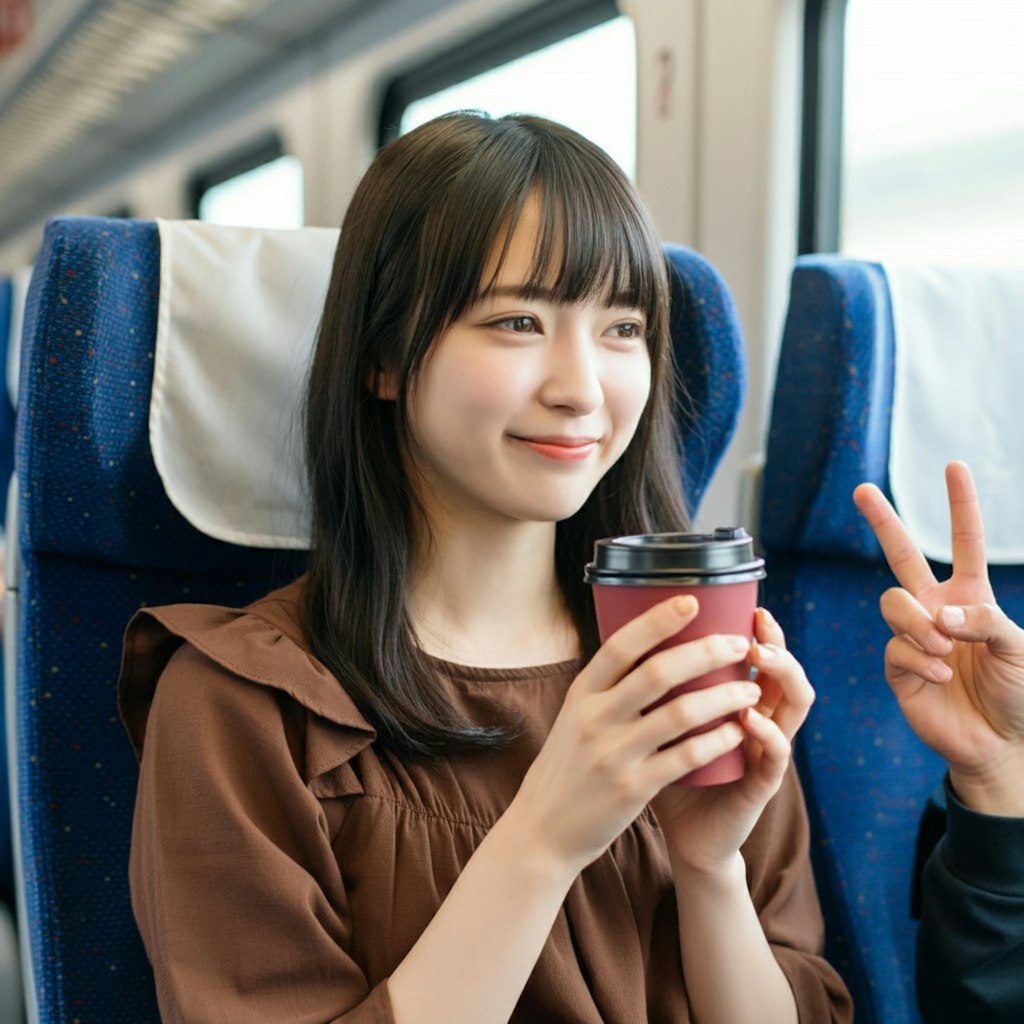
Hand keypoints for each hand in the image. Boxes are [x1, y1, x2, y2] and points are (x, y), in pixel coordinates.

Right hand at [509, 595, 761, 878]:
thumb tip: (648, 650)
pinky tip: (738, 731)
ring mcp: (613, 754)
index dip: (657, 620)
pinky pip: (686, 757)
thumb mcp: (574, 719)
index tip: (692, 600)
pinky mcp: (632, 789)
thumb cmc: (567, 768)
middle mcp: (595, 718)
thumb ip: (607, 690)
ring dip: (722, 697)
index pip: (620, 645)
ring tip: (751, 688)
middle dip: (706, 652)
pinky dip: (716, 740)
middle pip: (657, 672)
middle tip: (740, 643)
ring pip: (680, 713)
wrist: (541, 830)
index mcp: (581, 694)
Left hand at [650, 607, 813, 876]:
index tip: (749, 604)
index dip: (763, 630)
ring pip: (795, 706)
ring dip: (781, 677)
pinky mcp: (762, 785)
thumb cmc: (667, 771)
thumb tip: (618, 633)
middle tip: (757, 627)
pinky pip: (776, 755)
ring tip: (760, 659)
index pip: (761, 655)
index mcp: (739, 700)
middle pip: (786, 671)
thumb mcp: (659, 721)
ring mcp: (766, 750)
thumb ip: (654, 686)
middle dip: (777, 644)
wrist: (681, 836)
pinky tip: (748, 719)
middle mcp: (760, 719)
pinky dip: (766, 733)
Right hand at [853, 461, 1023, 814]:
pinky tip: (939, 675)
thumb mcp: (1020, 648)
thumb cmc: (1017, 693)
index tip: (953, 467)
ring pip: (893, 602)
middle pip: (899, 555)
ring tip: (945, 651)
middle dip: (881, 521)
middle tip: (862, 489)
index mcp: (970, 597)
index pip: (964, 541)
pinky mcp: (897, 667)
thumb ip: (986, 621)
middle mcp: (935, 610)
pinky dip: (920, 659)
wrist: (999, 744)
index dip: (960, 504)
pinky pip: (896, 647)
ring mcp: (912, 636)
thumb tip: (942, 615)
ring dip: (920, 624)